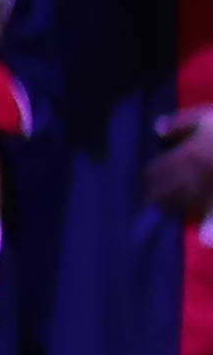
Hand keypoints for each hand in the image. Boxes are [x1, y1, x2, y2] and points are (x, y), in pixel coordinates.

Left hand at [151, 106, 212, 225]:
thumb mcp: (206, 116)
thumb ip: (180, 123)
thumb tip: (157, 129)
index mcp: (188, 156)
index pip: (157, 172)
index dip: (149, 178)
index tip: (147, 181)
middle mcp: (197, 176)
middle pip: (167, 192)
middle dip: (158, 196)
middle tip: (152, 199)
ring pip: (188, 205)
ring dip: (177, 207)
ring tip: (171, 208)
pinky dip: (211, 228)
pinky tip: (206, 238)